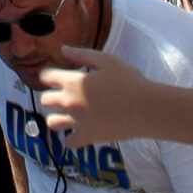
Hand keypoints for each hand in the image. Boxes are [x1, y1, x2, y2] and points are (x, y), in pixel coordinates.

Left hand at [33, 44, 161, 143]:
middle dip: (51, 95)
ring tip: (67, 115)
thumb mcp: (106, 61)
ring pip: (52, 122)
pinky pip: (69, 142)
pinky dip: (71, 138)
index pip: (47, 77)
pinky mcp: (87, 137)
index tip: (56, 76)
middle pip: (46, 100)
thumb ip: (82, 55)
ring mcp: (77, 122)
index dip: (50, 75)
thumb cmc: (129, 81)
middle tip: (63, 95)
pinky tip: (78, 132)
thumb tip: (63, 50)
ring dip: (56, 117)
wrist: (146, 109)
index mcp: (73, 81)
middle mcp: (70, 102)